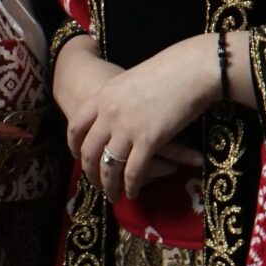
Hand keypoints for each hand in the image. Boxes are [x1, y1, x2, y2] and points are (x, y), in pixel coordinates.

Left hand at [70, 34, 220, 197]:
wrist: (191, 69)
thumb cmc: (168, 70)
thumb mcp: (131, 81)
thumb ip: (118, 98)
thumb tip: (115, 111)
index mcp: (103, 96)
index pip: (76, 126)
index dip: (74, 146)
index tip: (77, 157)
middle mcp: (109, 114)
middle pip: (89, 152)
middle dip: (91, 174)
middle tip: (96, 184)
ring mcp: (127, 128)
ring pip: (109, 167)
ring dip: (110, 186)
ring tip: (114, 196)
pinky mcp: (148, 140)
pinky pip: (133, 171)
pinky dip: (132, 186)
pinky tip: (134, 192)